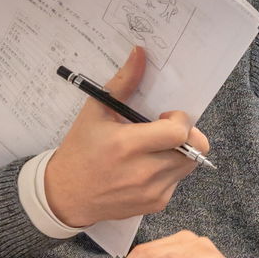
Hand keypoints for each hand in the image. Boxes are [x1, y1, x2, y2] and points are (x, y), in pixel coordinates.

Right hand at [44, 47, 209, 227]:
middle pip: (194, 148)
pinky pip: (178, 180)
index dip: (180, 120)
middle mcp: (143, 172)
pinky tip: (146, 167)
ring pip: (189, 164)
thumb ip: (123, 82)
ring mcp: (151, 192)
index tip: (164, 117)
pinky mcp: (155, 205)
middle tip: (163, 132)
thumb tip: (141, 52)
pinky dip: (170, 170)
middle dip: (185, 135)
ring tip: (154, 148)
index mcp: (127, 146)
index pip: (180, 133)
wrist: (64, 196)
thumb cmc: (81, 150)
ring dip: (180, 152)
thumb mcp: (96, 112)